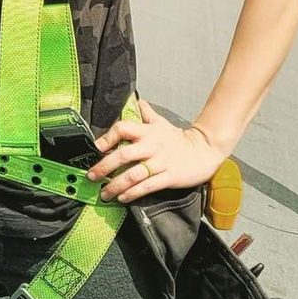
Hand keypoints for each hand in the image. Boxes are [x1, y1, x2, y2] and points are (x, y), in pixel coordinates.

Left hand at [87, 98, 227, 202]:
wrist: (205, 150)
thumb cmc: (178, 139)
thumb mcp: (161, 123)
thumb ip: (146, 113)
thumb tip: (134, 101)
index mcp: (148, 131)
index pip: (123, 129)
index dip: (107, 138)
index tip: (96, 148)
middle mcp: (152, 146)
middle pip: (124, 154)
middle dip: (104, 166)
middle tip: (91, 176)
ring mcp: (161, 162)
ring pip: (133, 174)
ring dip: (115, 185)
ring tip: (104, 193)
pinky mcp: (170, 177)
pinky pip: (147, 186)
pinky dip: (133, 193)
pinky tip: (122, 197)